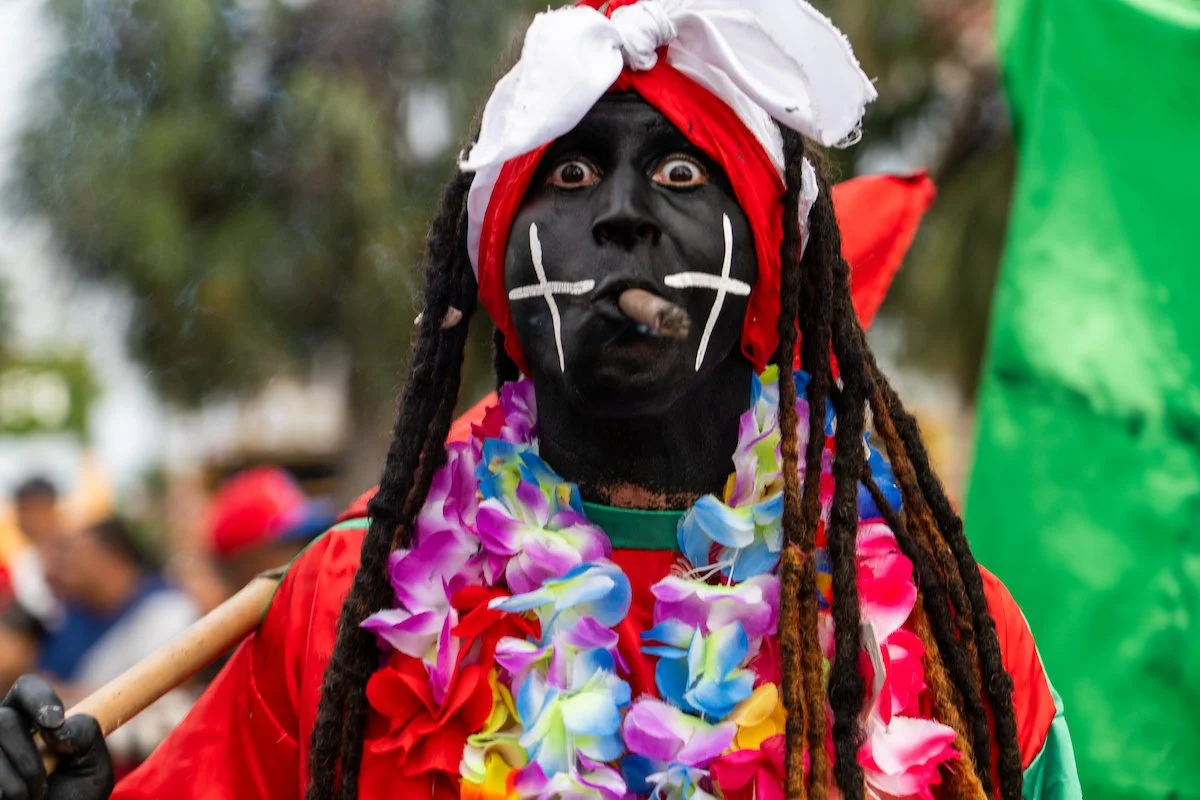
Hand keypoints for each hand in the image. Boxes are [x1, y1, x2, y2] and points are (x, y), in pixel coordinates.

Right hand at [0, 675, 112, 799]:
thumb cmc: (73, 799)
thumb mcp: (94, 768)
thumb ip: (87, 736)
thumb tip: (60, 728)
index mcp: (33, 719)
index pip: (27, 688)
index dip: (39, 699)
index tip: (56, 723)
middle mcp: (4, 732)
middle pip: (4, 719)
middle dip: (28, 755)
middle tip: (44, 781)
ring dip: (20, 775)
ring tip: (35, 795)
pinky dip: (9, 789)